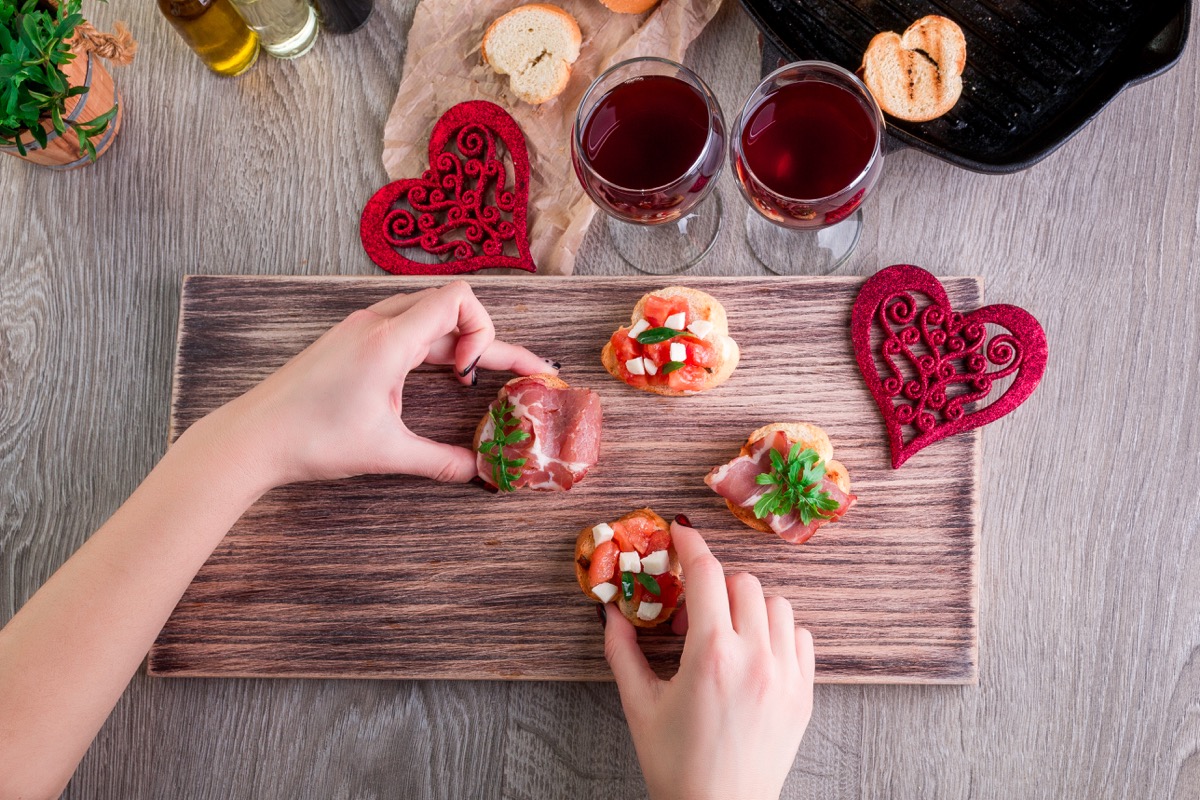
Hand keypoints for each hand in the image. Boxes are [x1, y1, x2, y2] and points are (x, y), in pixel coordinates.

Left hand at [204, 280, 552, 487]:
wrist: (252, 437)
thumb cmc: (312, 439)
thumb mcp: (385, 453)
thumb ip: (439, 461)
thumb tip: (477, 472)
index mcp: (388, 340)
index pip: (458, 300)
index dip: (484, 330)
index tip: (471, 375)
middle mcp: (375, 323)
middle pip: (448, 306)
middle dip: (484, 338)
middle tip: (513, 372)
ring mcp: (358, 328)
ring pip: (424, 313)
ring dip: (455, 338)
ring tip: (469, 373)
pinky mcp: (347, 340)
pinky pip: (401, 325)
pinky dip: (428, 342)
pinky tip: (432, 373)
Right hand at [603, 518, 814, 799]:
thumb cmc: (675, 765)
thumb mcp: (639, 705)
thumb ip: (622, 651)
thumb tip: (609, 612)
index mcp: (711, 656)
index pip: (707, 575)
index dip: (691, 544)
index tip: (680, 532)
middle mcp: (755, 659)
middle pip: (744, 582)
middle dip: (715, 585)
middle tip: (694, 613)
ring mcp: (786, 676)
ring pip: (777, 605)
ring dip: (749, 605)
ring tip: (726, 633)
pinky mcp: (804, 694)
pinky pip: (800, 637)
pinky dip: (778, 632)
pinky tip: (755, 652)